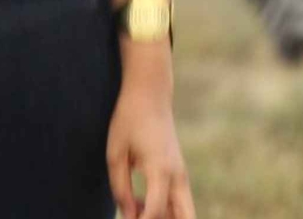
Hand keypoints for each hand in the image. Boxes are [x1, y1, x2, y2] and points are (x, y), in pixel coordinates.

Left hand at [107, 49, 194, 218]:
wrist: (150, 95)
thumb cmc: (129, 121)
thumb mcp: (116, 154)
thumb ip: (121, 189)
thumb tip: (129, 217)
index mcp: (160, 169)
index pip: (155, 212)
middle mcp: (177, 176)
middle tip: (139, 217)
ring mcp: (182, 175)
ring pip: (186, 214)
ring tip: (137, 207)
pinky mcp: (180, 174)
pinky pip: (180, 203)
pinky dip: (166, 212)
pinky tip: (140, 202)